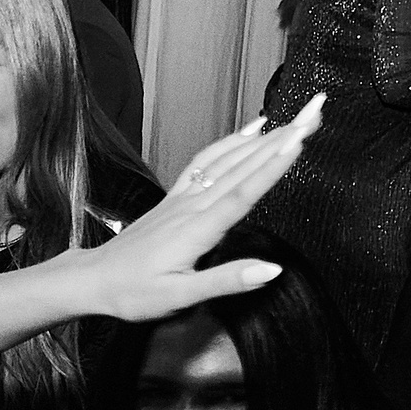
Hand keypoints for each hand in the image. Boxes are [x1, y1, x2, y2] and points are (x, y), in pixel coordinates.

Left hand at [65, 96, 323, 321]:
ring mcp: (183, 198)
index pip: (243, 193)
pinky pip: (207, 161)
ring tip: (299, 116)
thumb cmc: (133, 293)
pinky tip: (252, 130)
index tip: (300, 139)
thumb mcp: (179, 297)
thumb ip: (226, 281)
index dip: (272, 166)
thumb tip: (271, 269)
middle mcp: (192, 206)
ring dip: (266, 135)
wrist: (93, 280)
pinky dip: (232, 142)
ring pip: (229, 158)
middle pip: (245, 165)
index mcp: (197, 230)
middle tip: (317, 112)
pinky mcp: (176, 197)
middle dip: (284, 137)